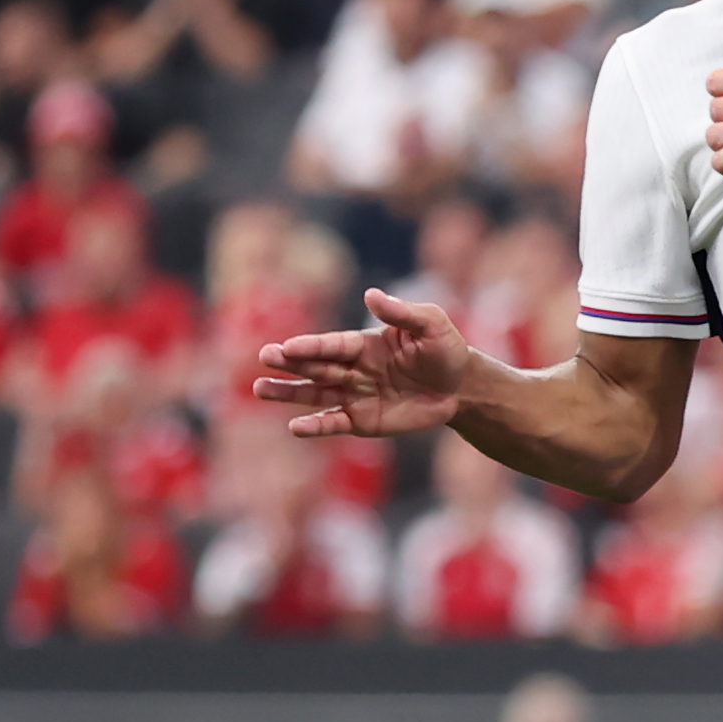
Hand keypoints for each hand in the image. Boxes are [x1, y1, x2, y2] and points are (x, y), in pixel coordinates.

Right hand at [250, 288, 481, 440]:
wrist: (461, 388)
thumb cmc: (445, 351)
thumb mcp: (431, 324)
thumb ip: (401, 312)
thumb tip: (371, 294)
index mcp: (362, 344)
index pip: (331, 345)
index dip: (310, 346)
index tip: (287, 346)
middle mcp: (351, 369)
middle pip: (315, 367)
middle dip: (290, 363)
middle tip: (265, 357)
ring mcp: (354, 396)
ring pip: (315, 394)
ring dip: (288, 392)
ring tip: (261, 389)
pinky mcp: (362, 420)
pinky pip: (335, 423)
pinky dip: (316, 426)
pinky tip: (295, 427)